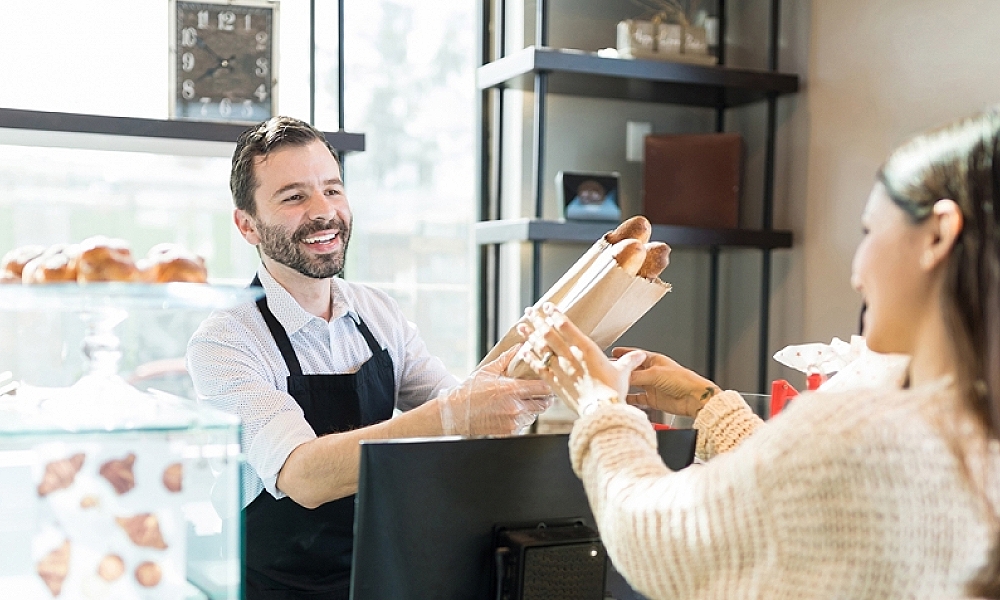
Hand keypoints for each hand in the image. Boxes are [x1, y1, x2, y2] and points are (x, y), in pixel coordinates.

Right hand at [437, 347, 552, 435]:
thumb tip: (519, 346)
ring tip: (524, 401)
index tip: (549, 382)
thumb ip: (506, 359)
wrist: (456, 414)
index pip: (543, 388)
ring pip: (534, 415)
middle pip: (544, 404)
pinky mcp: (509, 432)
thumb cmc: (470, 391)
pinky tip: (512, 411)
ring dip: (533, 409)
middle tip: (541, 393)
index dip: (549, 385)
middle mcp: (515, 407)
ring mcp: (513, 421)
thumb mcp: (487, 371)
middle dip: (544, 398)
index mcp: (511, 389)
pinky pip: (524, 424)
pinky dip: (522, 418)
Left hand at [516, 304, 646, 415]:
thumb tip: (640, 355)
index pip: (567, 326)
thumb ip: (629, 361)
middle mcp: (570, 357)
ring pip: (541, 349)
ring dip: (530, 336)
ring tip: (522, 326)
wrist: (602, 411)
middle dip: (538, 321)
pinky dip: (529, 358)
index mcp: (587, 349)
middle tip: (529, 311)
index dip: (556, 314)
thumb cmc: (613, 392)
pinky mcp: (554, 383)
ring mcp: (560, 369)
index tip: (548, 306)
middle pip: (549, 334)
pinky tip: (522, 351)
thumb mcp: (623, 373)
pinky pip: (538, 367)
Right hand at [610, 347, 719, 417]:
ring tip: (612, 385)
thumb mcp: (655, 374)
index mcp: (655, 361)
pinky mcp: (653, 399)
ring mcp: (652, 386)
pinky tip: (623, 399)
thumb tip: (621, 378)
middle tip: (608, 371)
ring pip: (634, 385)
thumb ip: (636, 376)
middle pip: (633, 371)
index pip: (636, 356)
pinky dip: (630, 399)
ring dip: (624, 386)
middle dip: (621, 371)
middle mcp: (652, 373)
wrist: (693, 398)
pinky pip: (638, 398)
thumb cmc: (682, 381)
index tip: (613, 352)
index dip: (624, 354)